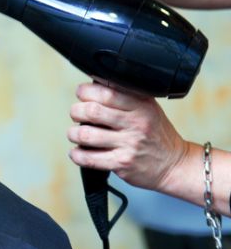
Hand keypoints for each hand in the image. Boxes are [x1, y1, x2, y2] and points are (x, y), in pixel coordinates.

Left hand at [67, 82, 189, 190]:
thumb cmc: (156, 134)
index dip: (86, 92)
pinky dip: (77, 155)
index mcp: (140, 105)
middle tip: (76, 114)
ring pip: (86, 135)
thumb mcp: (147, 107)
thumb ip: (124, 95)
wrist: (175, 164)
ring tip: (76, 133)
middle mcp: (135, 123)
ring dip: (73, 133)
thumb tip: (93, 83)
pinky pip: (89, 158)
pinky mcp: (122, 163)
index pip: (105, 92)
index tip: (82, 94)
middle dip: (76, 111)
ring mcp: (129, 144)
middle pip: (91, 111)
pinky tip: (78, 152)